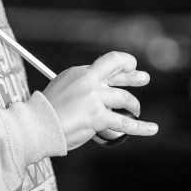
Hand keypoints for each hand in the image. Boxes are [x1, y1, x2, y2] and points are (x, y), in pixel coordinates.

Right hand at [42, 50, 157, 150]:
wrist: (38, 124)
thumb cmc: (47, 110)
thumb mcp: (63, 86)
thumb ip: (81, 85)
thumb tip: (95, 88)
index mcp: (81, 73)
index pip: (108, 62)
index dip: (123, 63)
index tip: (130, 66)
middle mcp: (90, 82)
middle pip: (120, 75)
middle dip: (135, 76)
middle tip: (144, 78)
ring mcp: (96, 100)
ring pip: (125, 99)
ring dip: (134, 106)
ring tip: (136, 111)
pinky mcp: (98, 117)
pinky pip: (125, 123)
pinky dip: (141, 127)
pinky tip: (152, 128)